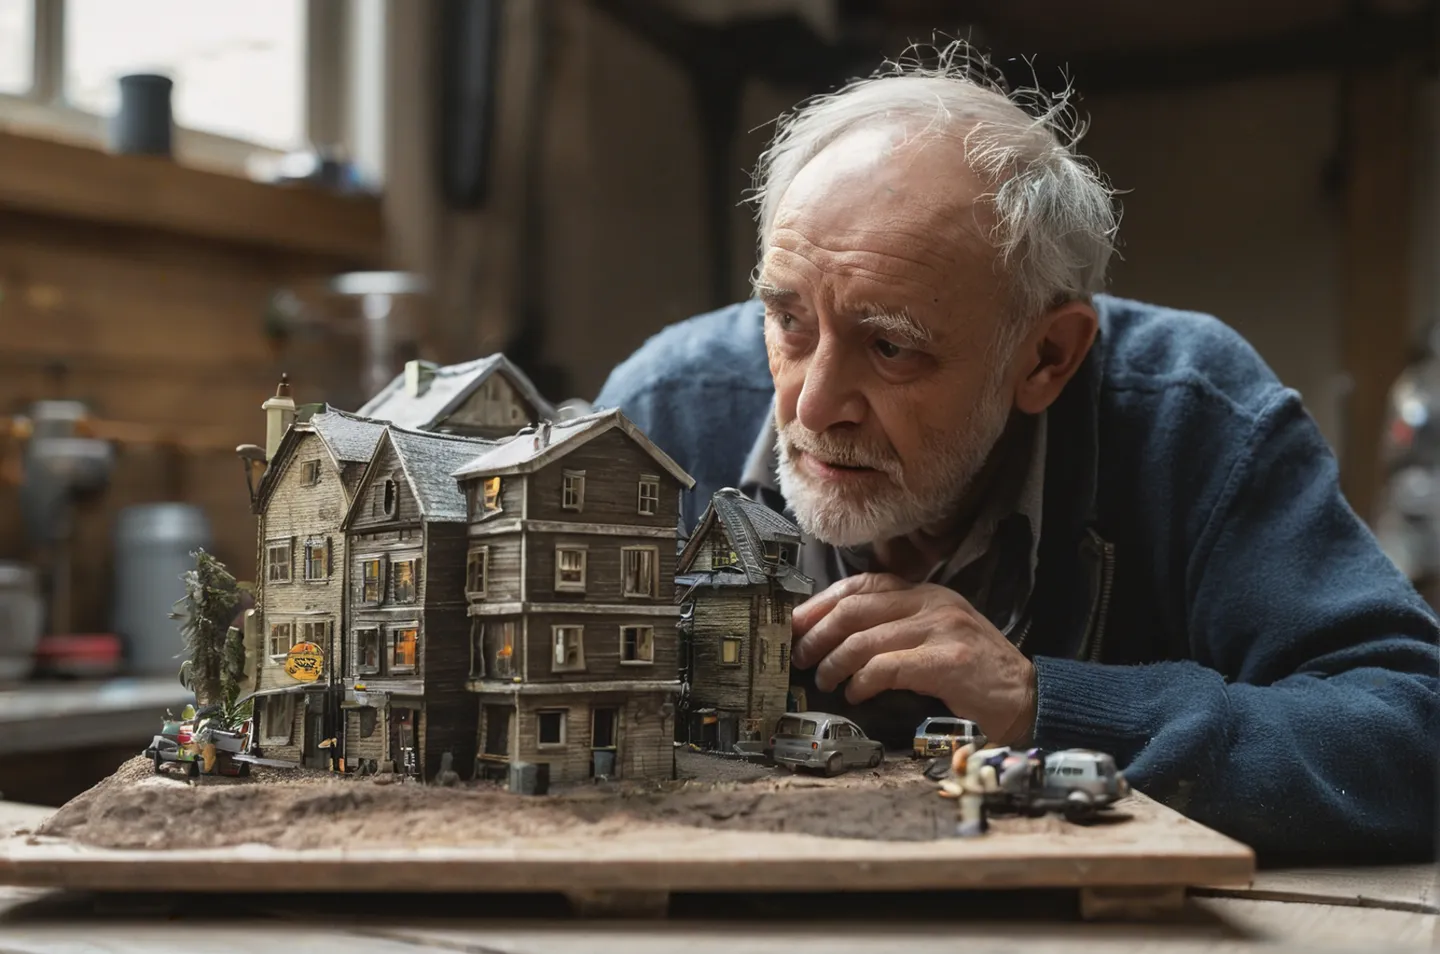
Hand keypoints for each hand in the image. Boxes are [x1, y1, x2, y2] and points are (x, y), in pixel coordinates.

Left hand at [790, 572, 1036, 744]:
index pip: (861, 585)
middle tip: (802, 658)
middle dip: (819, 634)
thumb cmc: (973, 674)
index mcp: (926, 593)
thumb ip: (894, 629)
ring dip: (835, 663)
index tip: (795, 625)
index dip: (821, 604)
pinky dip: (862, 681)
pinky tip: (855, 693)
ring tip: (826, 680)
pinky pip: (889, 666)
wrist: (1027, 697)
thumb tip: (835, 638)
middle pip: (855, 608)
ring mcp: (943, 629)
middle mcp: (932, 602)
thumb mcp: (933, 637)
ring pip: (866, 639)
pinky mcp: (949, 660)